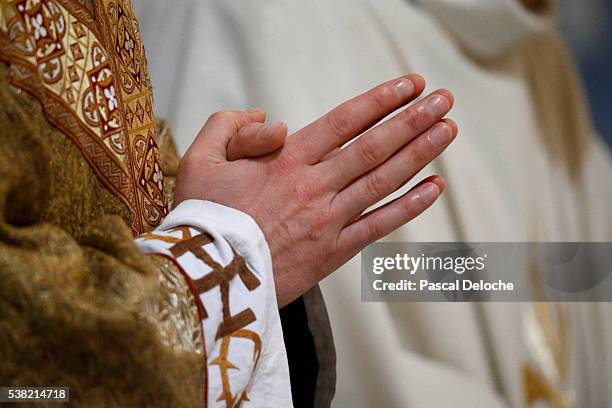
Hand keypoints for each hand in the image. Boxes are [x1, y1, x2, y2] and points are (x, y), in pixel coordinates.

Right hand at [175, 75, 456, 306]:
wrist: (208, 282)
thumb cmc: (203, 221)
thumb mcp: (199, 160)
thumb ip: (228, 126)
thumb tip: (271, 120)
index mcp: (284, 161)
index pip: (344, 121)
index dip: (381, 100)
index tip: (409, 85)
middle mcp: (314, 186)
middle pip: (374, 146)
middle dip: (413, 119)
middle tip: (444, 100)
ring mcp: (327, 220)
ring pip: (383, 180)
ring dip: (420, 153)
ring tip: (448, 130)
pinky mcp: (332, 252)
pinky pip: (379, 224)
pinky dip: (409, 206)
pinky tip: (434, 187)